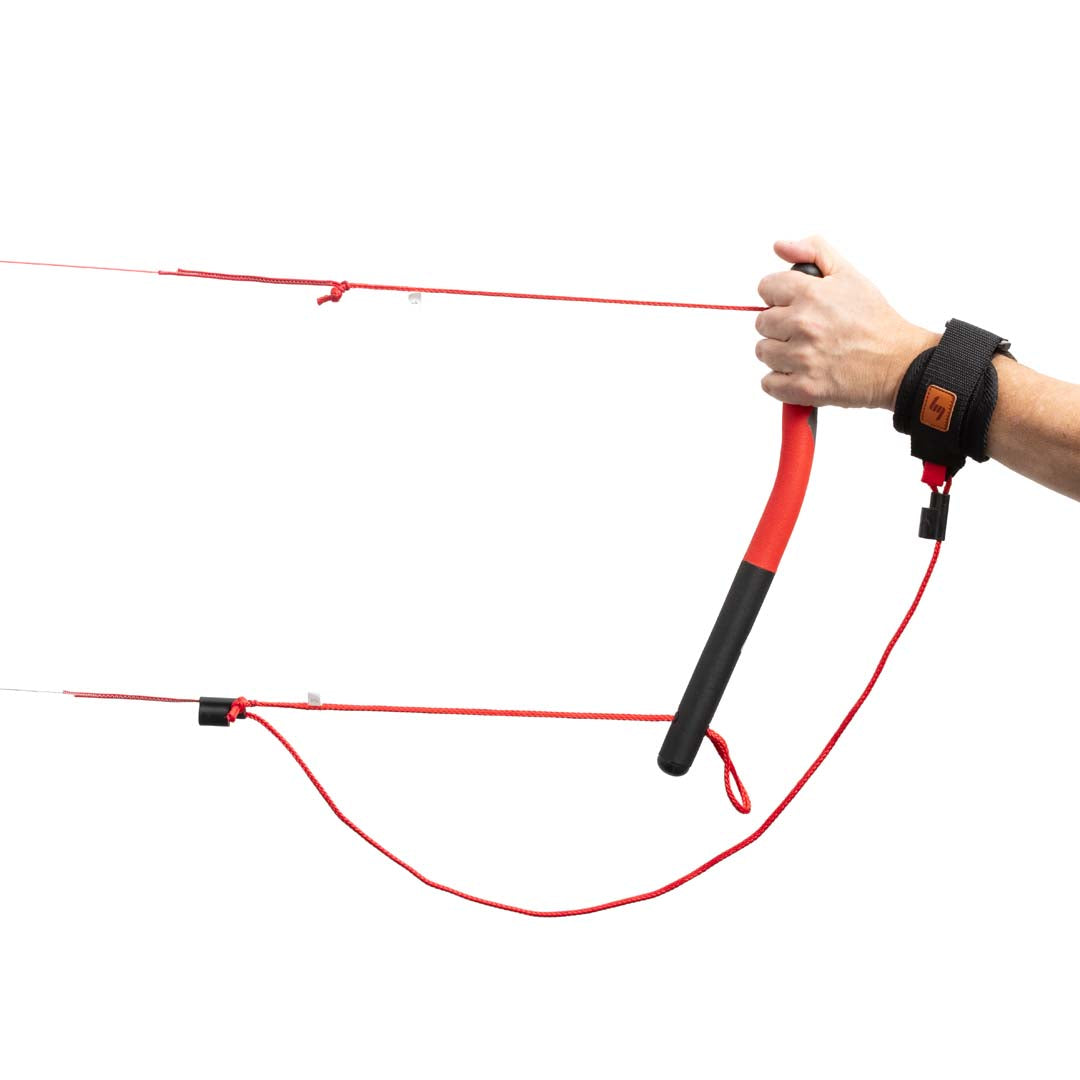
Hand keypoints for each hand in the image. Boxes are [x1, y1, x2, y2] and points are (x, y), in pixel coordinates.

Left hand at [755, 236, 938, 409]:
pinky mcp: (804, 387)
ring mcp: (802, 358)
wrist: (898, 362)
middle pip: (761, 323)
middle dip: (779, 326)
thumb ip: (813, 252)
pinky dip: (780, 382)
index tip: (792, 305)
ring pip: (763, 352)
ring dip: (779, 354)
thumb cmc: (874, 321)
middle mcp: (803, 324)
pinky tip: (801, 373)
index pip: (766, 288)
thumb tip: (780, 246)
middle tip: (805, 331)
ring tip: (806, 352)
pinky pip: (768, 384)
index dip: (778, 296)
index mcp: (811, 294)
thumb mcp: (849, 274)